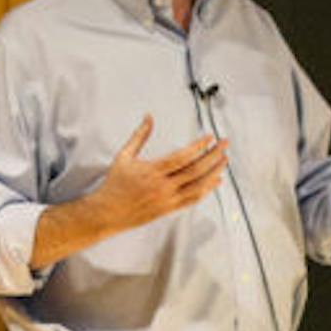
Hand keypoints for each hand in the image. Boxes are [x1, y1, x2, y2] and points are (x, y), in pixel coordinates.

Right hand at [92, 115, 227, 233]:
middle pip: (195, 170)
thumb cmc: (114, 186)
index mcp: (151, 172)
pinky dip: (207, 190)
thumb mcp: (124, 156)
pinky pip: (193, 199)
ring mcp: (167, 200)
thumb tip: (148, 118)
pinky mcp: (169, 209)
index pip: (182, 157)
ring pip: (198, 186)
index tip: (209, 138)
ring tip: (223, 161)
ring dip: (214, 172)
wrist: (107, 212)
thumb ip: (139, 136)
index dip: (199, 147)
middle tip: (223, 145)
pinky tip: (215, 181)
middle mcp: (162, 187)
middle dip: (213, 156)